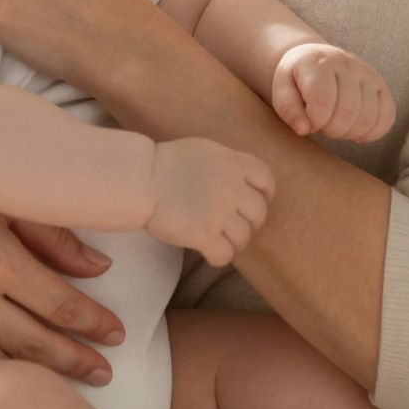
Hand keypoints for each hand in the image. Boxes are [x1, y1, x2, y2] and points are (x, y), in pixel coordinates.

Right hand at [145, 137, 274, 265]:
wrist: (142, 179)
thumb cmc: (166, 164)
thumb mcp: (206, 151)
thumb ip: (228, 164)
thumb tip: (242, 180)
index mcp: (233, 162)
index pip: (266, 180)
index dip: (265, 195)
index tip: (256, 202)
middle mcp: (232, 185)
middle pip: (259, 212)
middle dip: (250, 223)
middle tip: (234, 227)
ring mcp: (220, 210)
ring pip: (244, 237)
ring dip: (234, 243)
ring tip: (220, 241)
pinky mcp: (204, 233)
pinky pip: (225, 255)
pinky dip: (218, 257)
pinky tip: (208, 252)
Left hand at [270, 42, 396, 142]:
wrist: (315, 58)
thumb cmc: (297, 80)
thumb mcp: (282, 89)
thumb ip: (288, 109)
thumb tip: (304, 129)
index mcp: (319, 63)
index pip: (323, 101)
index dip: (315, 122)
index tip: (308, 122)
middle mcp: (347, 64)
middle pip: (348, 112)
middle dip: (332, 130)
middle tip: (322, 127)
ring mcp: (367, 73)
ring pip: (368, 117)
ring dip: (350, 133)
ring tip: (336, 128)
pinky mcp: (381, 85)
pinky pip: (388, 115)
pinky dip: (374, 132)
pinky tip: (357, 134)